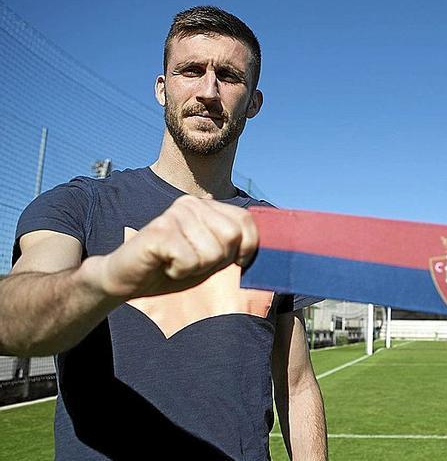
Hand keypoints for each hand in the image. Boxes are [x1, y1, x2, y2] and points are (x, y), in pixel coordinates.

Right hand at [83, 196, 258, 299]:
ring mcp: (174, 215)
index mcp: (207, 207)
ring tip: (177, 263)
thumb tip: (281, 246)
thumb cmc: (173, 268)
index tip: (233, 261)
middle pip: (233, 236)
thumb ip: (238, 247)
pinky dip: (180, 271)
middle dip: (218, 260)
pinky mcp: (158, 231)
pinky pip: (190, 260)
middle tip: (194, 261)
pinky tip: (165, 265)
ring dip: (196, 268)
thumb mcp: (213, 257)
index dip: (248, 248)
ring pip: (212, 252)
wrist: (127, 280)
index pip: (247, 221)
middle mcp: (191, 204)